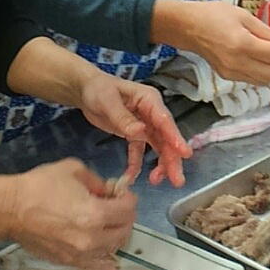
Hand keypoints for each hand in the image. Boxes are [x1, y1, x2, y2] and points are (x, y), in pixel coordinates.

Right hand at [9, 159, 137, 269]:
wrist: (10, 209)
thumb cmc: (40, 186)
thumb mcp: (74, 170)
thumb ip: (97, 182)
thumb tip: (108, 192)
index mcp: (96, 213)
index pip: (128, 210)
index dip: (128, 198)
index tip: (121, 193)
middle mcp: (93, 238)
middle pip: (125, 230)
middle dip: (124, 217)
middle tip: (114, 207)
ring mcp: (81, 254)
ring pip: (113, 248)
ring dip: (114, 235)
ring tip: (105, 225)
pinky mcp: (68, 262)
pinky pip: (96, 266)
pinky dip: (104, 260)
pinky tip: (105, 255)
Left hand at [79, 71, 190, 186]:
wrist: (84, 90)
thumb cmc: (97, 88)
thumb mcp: (107, 100)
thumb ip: (123, 117)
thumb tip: (140, 132)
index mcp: (149, 100)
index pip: (165, 121)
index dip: (176, 138)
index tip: (185, 154)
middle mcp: (151, 113)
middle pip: (166, 137)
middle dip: (172, 159)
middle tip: (177, 180)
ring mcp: (144, 124)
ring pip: (158, 147)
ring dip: (160, 164)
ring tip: (156, 181)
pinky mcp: (134, 134)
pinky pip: (139, 151)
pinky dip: (137, 164)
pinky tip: (132, 176)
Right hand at [153, 0, 269, 85]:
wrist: (186, 27)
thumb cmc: (212, 15)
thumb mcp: (243, 15)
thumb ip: (267, 32)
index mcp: (242, 44)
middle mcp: (237, 63)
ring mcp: (231, 73)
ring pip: (263, 81)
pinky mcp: (227, 76)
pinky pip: (252, 80)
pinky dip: (264, 74)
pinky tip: (267, 63)